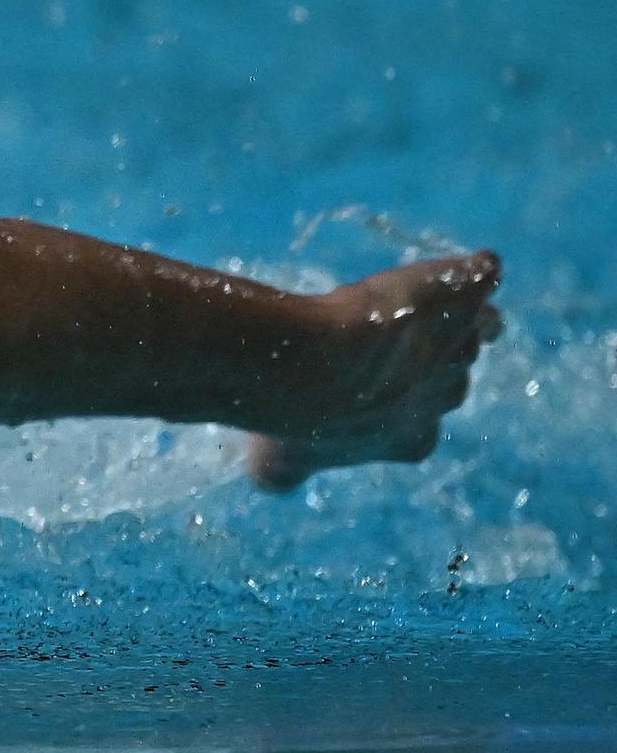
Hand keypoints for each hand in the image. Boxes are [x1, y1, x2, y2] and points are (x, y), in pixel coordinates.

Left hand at [244, 250, 503, 491]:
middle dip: (419, 360)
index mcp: (412, 439)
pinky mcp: (463, 294)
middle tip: (380, 344)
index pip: (419, 432)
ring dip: (445, 318)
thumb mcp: (278, 460)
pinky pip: (481, 279)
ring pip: (467, 330)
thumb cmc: (293, 414)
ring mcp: (459, 343)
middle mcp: (445, 394)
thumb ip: (283, 471)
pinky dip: (475, 273)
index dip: (396, 413)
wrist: (310, 363)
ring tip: (412, 307)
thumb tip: (272, 484)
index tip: (366, 393)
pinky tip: (457, 269)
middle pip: (448, 375)